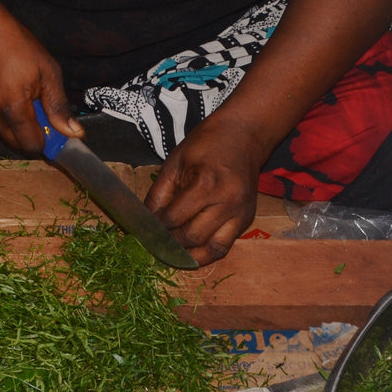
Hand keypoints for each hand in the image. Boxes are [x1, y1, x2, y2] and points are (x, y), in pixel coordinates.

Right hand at [0, 4, 82, 154]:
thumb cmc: (14, 42)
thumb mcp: (47, 71)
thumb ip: (58, 106)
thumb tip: (73, 133)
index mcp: (13, 110)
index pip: (33, 146)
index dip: (47, 139)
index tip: (53, 123)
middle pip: (18, 145)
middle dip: (31, 133)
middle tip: (39, 106)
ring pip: (4, 134)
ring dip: (16, 125)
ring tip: (21, 94)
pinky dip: (2, 116)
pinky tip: (4, 91)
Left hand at [145, 114, 269, 266]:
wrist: (244, 135)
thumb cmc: (206, 144)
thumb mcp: (175, 162)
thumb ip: (158, 194)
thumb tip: (145, 221)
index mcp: (206, 184)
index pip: (174, 218)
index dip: (156, 228)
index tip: (144, 231)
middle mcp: (228, 202)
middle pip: (192, 237)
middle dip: (170, 244)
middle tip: (154, 244)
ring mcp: (241, 213)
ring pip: (212, 248)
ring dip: (189, 255)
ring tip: (171, 254)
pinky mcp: (247, 219)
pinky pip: (226, 245)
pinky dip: (207, 252)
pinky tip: (191, 252)